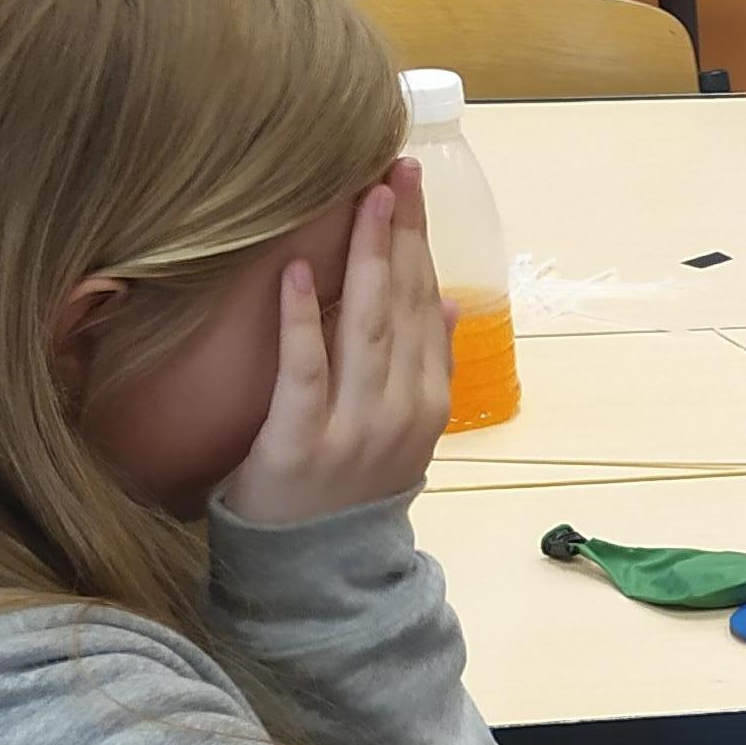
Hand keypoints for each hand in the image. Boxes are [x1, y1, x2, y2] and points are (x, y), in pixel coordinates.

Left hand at [225, 163, 453, 525]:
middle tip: (394, 170)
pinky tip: (300, 272)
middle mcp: (401, 409)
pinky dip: (303, 319)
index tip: (411, 185)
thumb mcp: (407, 434)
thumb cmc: (353, 493)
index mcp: (428, 403)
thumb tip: (446, 301)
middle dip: (400, 233)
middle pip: (402, 305)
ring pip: (365, 327)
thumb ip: (427, 368)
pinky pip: (304, 370)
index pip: (426, 306)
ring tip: (363, 201)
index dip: (420, 242)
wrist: (319, 575)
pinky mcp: (299, 441)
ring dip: (366, 258)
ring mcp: (354, 426)